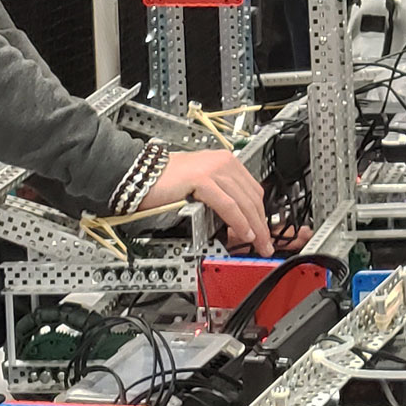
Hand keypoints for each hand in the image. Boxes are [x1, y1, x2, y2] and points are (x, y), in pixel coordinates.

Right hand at [142, 149, 273, 254]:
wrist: (140, 175)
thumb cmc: (165, 183)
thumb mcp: (201, 187)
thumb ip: (220, 198)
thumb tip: (237, 223)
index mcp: (225, 161)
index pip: (253, 189)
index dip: (261, 213)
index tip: (265, 231)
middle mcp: (223, 162)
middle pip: (252, 196)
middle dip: (263, 223)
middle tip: (266, 244)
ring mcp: (213, 169)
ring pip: (243, 202)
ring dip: (255, 226)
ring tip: (258, 244)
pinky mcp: (203, 180)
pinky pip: (228, 205)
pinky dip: (239, 222)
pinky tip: (245, 234)